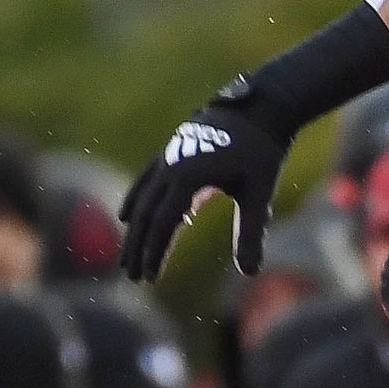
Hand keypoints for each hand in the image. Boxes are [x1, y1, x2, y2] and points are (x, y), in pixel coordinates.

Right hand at [119, 93, 292, 280]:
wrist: (258, 109)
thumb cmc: (261, 153)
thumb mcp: (258, 195)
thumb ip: (250, 233)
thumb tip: (250, 273)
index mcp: (187, 178)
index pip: (164, 224)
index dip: (154, 253)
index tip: (150, 279)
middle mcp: (170, 167)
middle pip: (146, 215)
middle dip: (137, 248)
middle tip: (133, 277)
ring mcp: (168, 157)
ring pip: (143, 199)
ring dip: (133, 230)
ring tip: (127, 257)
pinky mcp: (172, 151)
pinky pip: (146, 181)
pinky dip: (135, 200)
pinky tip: (128, 216)